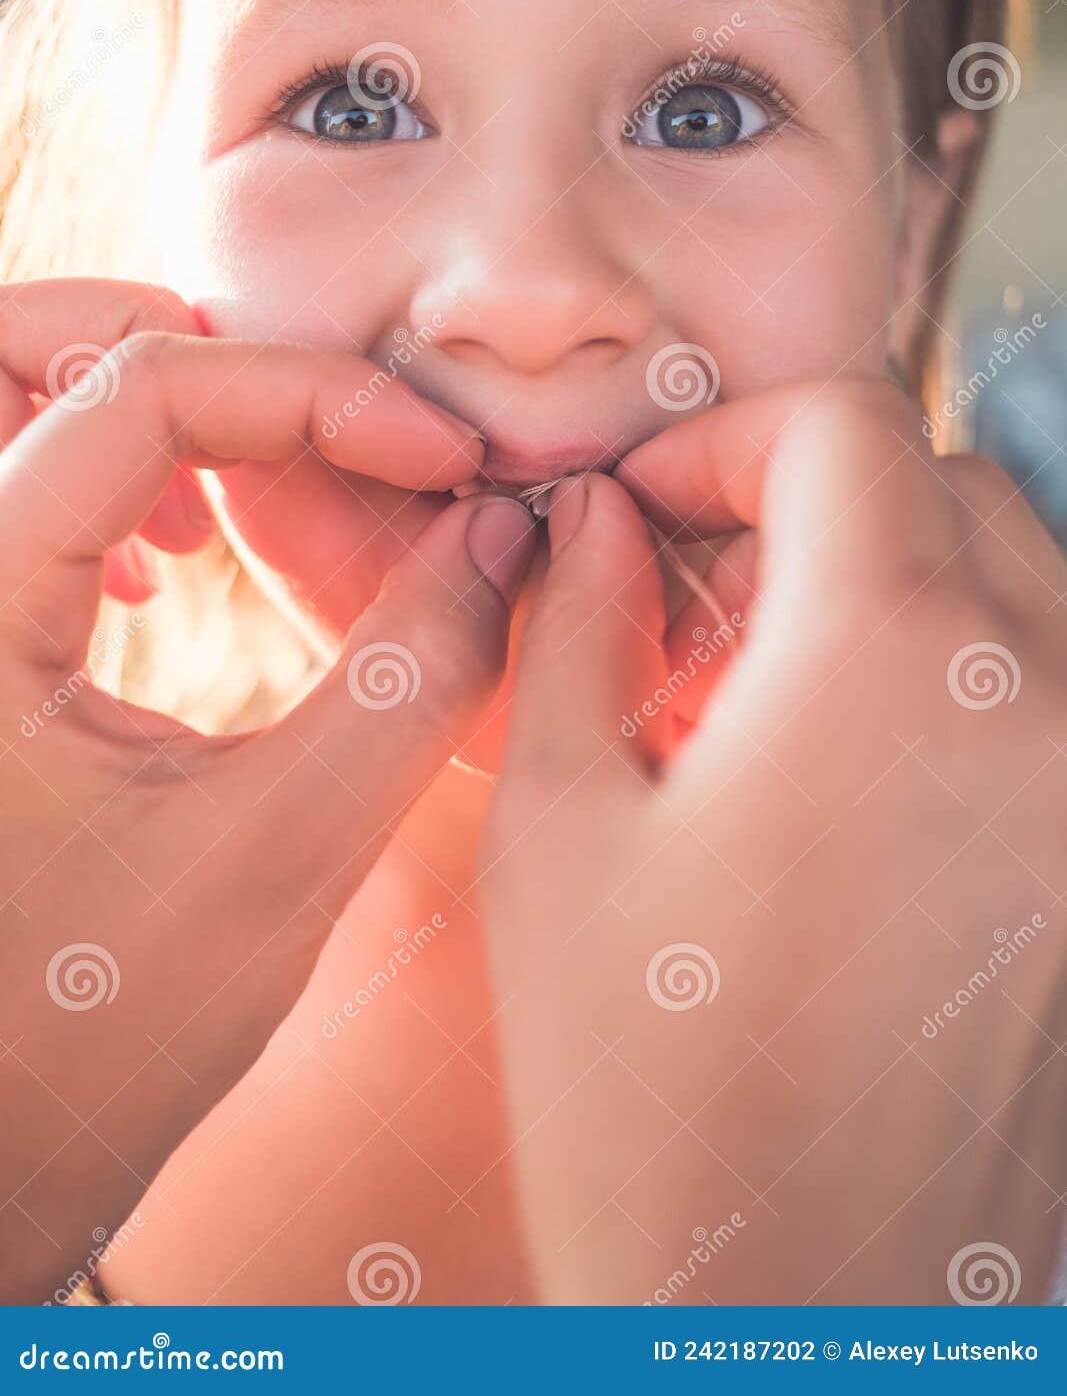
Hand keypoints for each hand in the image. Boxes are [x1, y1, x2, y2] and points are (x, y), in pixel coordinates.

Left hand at [0, 281, 535, 1301]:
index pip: (136, 396)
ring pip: (2, 405)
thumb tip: (502, 536)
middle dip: (179, 343)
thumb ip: (411, 677)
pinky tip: (161, 566)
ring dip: (128, 405)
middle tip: (315, 422)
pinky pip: (2, 494)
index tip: (442, 461)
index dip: (317, 399)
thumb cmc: (88, 1044)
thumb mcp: (280, 853)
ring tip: (232, 497)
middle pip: (14, 346)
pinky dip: (92, 482)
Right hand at [483, 379, 1066, 1304]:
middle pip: (942, 489)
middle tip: (697, 596)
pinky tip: (855, 781)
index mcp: (889, 662)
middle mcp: (1038, 704)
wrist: (792, 1323)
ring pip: (1021, 586)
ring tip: (773, 690)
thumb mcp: (557, 835)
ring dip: (895, 584)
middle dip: (807, 506)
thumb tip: (593, 528)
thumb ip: (575, 632)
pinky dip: (966, 681)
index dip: (723, 440)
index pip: (838, 429)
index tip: (652, 503)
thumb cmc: (652, 1098)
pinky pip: (1054, 701)